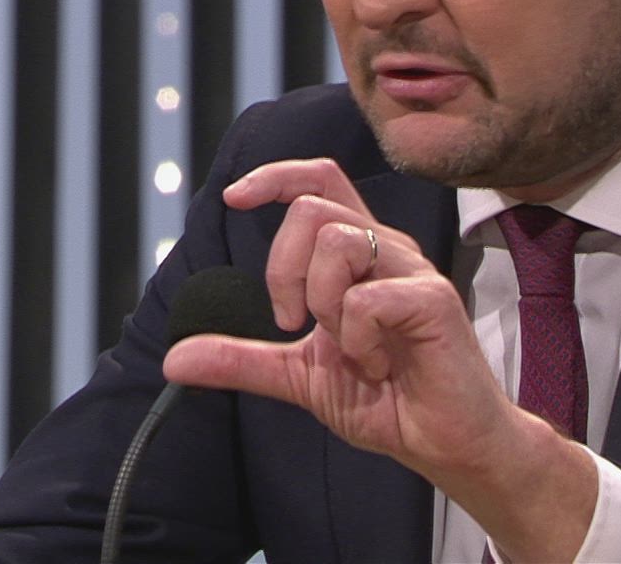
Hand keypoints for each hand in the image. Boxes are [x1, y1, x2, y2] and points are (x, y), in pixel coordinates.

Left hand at [161, 159, 595, 560]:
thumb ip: (243, 360)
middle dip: (282, 268)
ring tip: (349, 348)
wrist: (447, 445)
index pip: (320, 180)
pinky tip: (378, 368)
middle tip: (293, 322)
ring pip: (338, 240)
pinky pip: (367, 299)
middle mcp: (387, 250)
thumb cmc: (389, 401)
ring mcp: (413, 270)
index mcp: (360, 255)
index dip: (276, 176)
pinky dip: (356, 340)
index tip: (234, 198)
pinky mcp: (433, 300)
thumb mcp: (300, 377)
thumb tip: (173, 359)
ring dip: (324, 302)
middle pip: (314, 208)